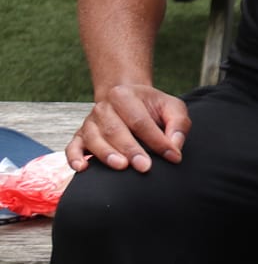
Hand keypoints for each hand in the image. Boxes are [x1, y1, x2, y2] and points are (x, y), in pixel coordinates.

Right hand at [66, 84, 191, 171]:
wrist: (126, 99)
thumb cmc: (151, 107)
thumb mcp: (171, 108)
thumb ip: (178, 124)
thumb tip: (175, 147)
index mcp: (124, 95)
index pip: (140, 121)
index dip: (156, 140)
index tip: (172, 156)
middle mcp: (102, 108)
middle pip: (115, 130)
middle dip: (131, 149)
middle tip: (144, 166)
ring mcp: (89, 123)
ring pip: (94, 139)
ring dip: (106, 154)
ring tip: (120, 166)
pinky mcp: (80, 137)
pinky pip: (72, 148)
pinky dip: (75, 158)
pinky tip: (82, 168)